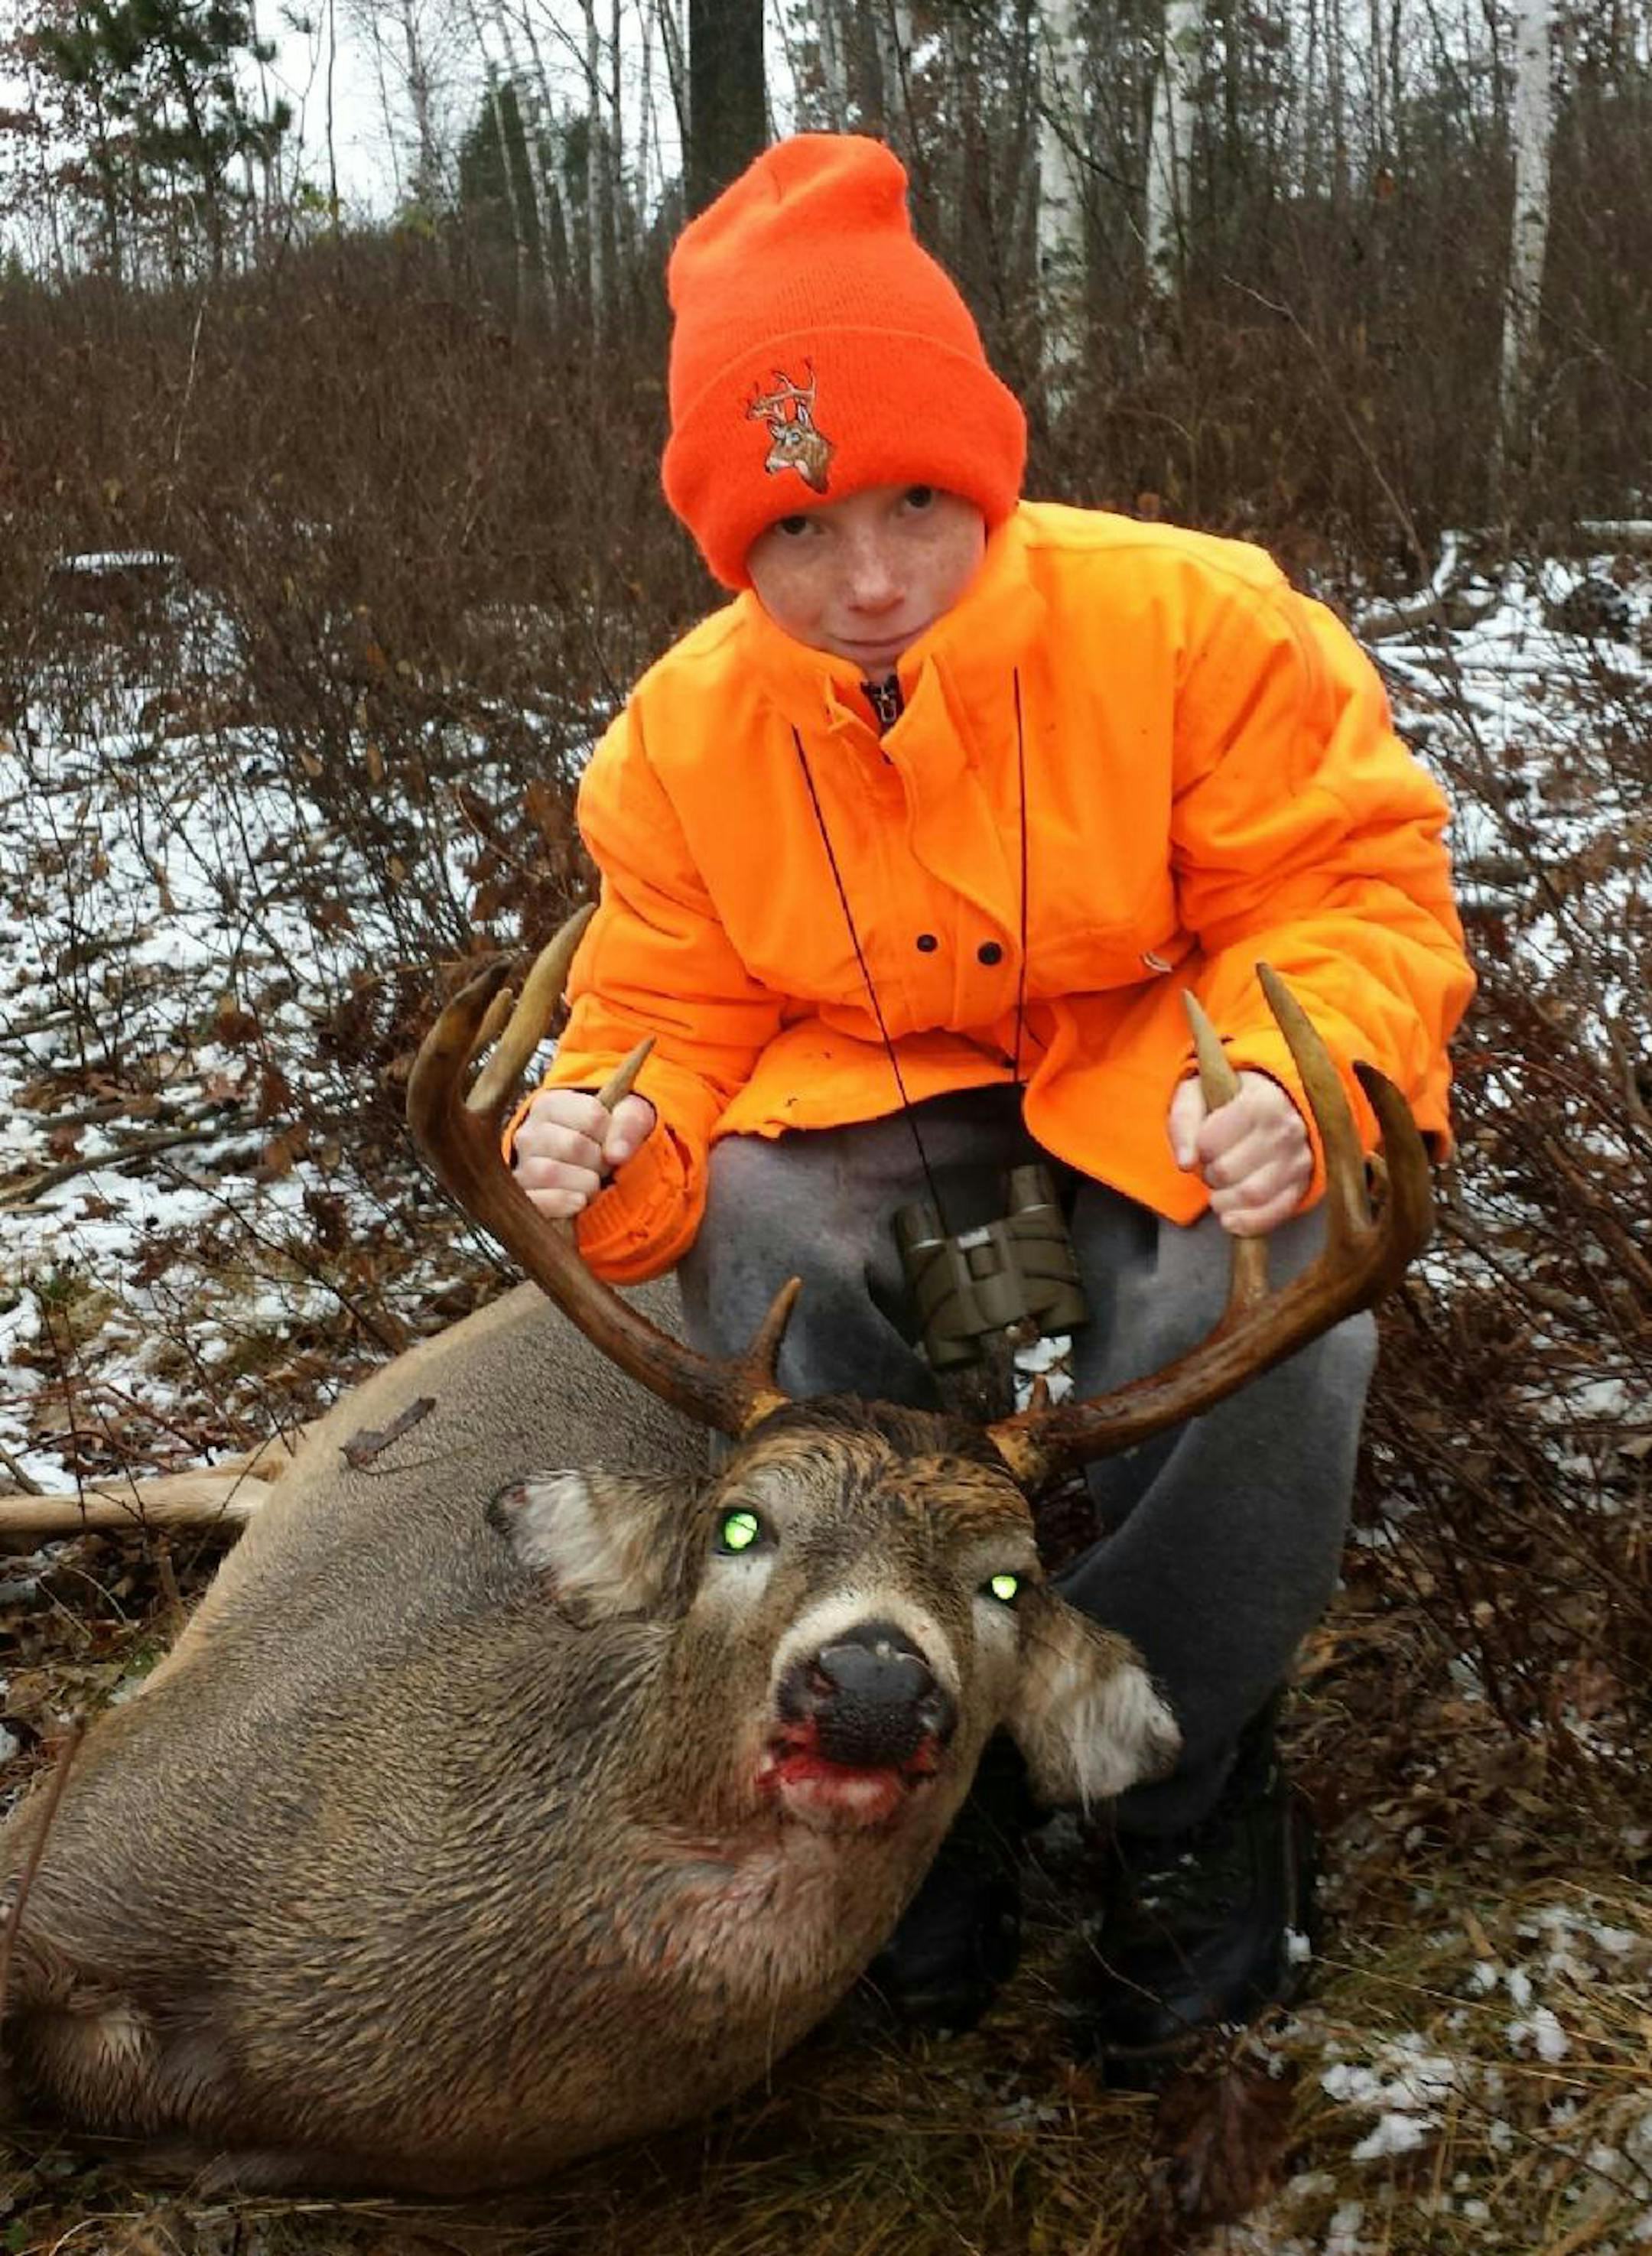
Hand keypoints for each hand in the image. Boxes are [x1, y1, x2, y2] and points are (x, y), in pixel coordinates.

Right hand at [512, 1088, 657, 1219]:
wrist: (589, 1166)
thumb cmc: (604, 1138)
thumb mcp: (624, 1118)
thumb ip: (628, 1124)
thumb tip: (617, 1155)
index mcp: (549, 1105)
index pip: (592, 1115)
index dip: (612, 1132)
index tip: (611, 1140)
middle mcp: (529, 1134)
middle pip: (573, 1145)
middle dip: (599, 1160)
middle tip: (603, 1166)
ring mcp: (522, 1166)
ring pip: (550, 1172)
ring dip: (584, 1183)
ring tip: (593, 1184)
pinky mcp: (524, 1197)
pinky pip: (535, 1200)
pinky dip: (561, 1202)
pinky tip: (579, 1202)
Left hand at [1166, 1070, 1311, 1236]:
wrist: (1279, 1102)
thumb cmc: (1232, 1098)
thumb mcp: (1199, 1093)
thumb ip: (1185, 1122)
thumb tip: (1186, 1163)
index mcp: (1261, 1101)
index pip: (1210, 1142)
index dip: (1198, 1150)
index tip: (1204, 1145)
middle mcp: (1286, 1130)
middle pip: (1227, 1172)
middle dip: (1209, 1176)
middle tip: (1212, 1168)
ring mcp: (1299, 1159)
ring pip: (1251, 1196)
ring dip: (1223, 1201)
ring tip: (1220, 1190)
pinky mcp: (1303, 1184)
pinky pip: (1274, 1214)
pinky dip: (1247, 1223)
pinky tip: (1231, 1218)